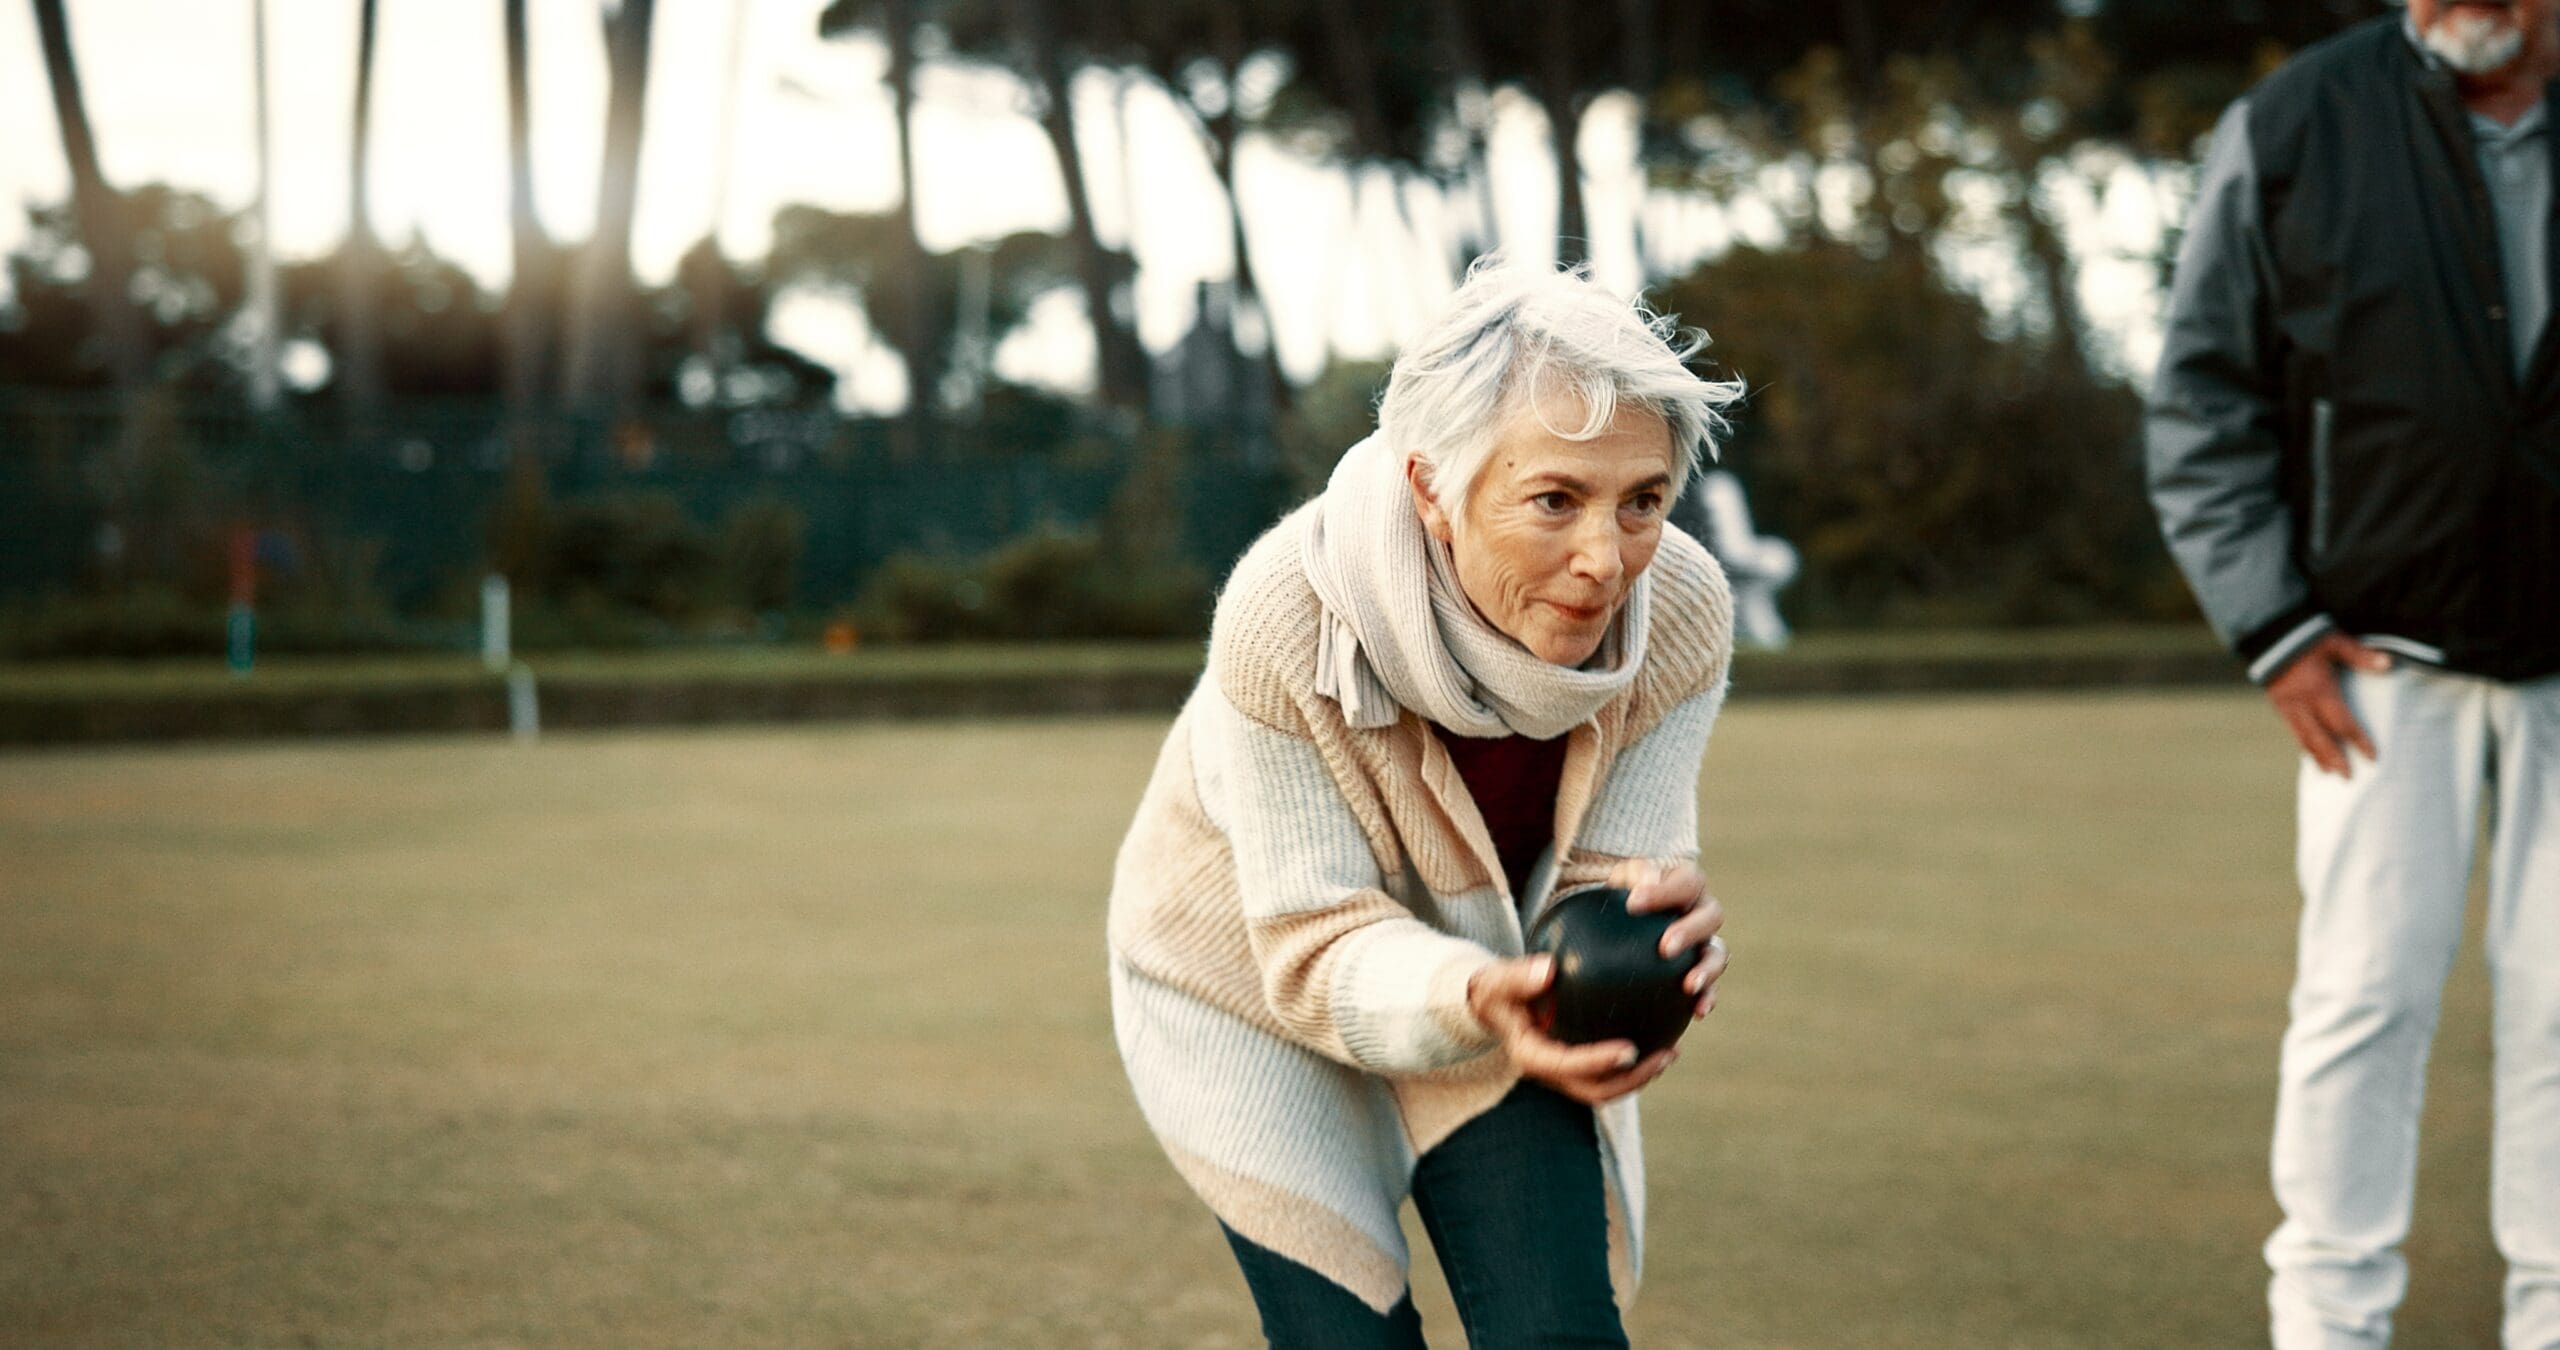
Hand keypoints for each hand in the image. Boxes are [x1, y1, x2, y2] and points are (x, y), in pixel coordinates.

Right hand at [1467, 956, 1675, 1104]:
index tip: (1631, 1048)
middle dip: (1633, 1080)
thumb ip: (1519, 976)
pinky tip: (1660, 1039)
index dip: (1600, 1062)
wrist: (1493, 1004)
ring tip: (1671, 1052)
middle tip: (1665, 1055)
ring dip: (1641, 1076)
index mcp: (1531, 1056)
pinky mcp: (1578, 1065)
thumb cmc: (1497, 989)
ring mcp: (1566, 1073)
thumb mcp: (1499, 979)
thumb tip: (1550, 970)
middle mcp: (1550, 1072)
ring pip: (1608, 1087)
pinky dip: (1636, 1063)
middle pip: (1596, 1090)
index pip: (1569, 1066)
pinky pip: (1610, 1072)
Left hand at [1608, 858, 1727, 1019]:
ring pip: (1718, 954)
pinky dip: (1708, 997)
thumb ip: (1633, 874)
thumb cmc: (1625, 892)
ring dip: (1707, 970)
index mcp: (1688, 882)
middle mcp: (1704, 911)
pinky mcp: (1702, 970)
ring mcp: (1706, 941)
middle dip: (1690, 933)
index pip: (1686, 882)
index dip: (1665, 892)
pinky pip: (1712, 985)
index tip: (1633, 904)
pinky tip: (1697, 1012)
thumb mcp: (1624, 877)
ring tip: (1689, 986)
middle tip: (1665, 948)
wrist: (1628, 917)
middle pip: (1711, 918)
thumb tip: (1645, 883)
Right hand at [2265, 633, 2390, 777]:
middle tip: (2348, 777)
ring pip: (2304, 738)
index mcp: (2320, 690)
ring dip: (2317, 757)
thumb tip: (2388, 663)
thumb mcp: (2334, 642)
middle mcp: (2303, 703)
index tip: (2372, 757)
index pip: (2343, 722)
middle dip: (2335, 759)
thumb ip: (2359, 654)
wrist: (2268, 636)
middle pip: (2321, 738)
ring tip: (2329, 772)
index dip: (2358, 740)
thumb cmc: (2306, 639)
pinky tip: (2310, 753)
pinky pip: (2293, 730)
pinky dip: (2303, 745)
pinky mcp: (2279, 705)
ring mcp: (2288, 706)